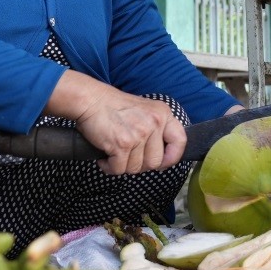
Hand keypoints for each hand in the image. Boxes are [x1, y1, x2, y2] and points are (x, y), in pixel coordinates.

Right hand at [47, 72, 187, 175]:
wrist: (90, 100)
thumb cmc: (113, 107)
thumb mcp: (145, 110)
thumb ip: (157, 129)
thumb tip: (163, 158)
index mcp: (162, 114)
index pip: (180, 141)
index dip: (172, 157)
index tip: (162, 163)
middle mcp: (154, 123)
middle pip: (155, 162)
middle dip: (140, 164)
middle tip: (127, 155)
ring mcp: (139, 134)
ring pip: (136, 168)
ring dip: (123, 165)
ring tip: (114, 152)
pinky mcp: (122, 144)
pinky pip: (119, 169)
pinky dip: (110, 167)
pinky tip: (105, 157)